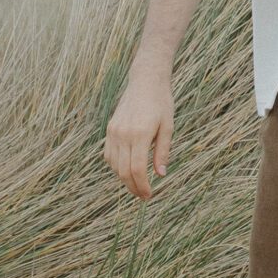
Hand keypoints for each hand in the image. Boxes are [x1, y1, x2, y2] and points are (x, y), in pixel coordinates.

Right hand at [104, 67, 173, 199]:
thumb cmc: (161, 103)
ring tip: (137, 184)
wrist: (146, 82)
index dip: (142, 186)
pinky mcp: (110, 129)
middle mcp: (123, 134)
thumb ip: (162, 151)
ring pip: (114, 165)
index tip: (148, 195)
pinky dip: (116, 166)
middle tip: (144, 196)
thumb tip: (161, 175)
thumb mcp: (168, 126)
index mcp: (140, 133)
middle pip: (123, 171)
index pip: (137, 169)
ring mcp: (114, 131)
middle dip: (133, 187)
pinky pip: (109, 155)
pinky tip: (127, 170)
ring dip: (124, 178)